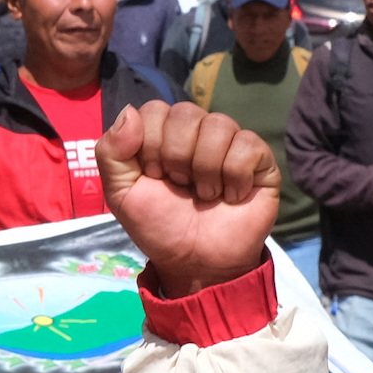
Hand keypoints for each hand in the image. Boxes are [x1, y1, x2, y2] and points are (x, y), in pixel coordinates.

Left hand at [103, 100, 278, 297]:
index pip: (155, 110)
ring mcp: (232, 142)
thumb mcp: (121, 193)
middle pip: (186, 113)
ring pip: (219, 124)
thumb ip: (111, 152)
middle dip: (177, 158)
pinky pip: (248, 145)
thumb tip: (129, 112)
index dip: (151, 145)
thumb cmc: (160, 227)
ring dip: (206, 170)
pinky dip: (234, 178)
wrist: (196, 263)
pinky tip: (231, 197)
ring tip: (205, 195)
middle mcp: (198, 131)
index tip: (155, 176)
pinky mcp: (261, 160)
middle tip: (181, 187)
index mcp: (164, 133)